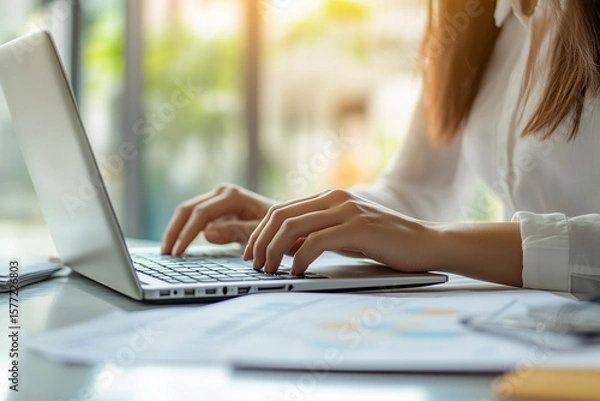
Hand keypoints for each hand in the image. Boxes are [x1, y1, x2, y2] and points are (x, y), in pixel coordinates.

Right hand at [162, 183, 274, 254]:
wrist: (287, 221)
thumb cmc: (277, 228)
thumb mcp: (260, 233)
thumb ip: (236, 232)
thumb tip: (206, 233)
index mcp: (232, 196)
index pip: (201, 213)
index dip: (187, 233)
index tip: (178, 252)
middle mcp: (222, 192)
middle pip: (187, 209)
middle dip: (174, 231)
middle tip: (165, 253)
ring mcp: (217, 199)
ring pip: (187, 212)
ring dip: (175, 230)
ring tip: (166, 251)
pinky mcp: (215, 208)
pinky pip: (194, 218)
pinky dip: (183, 230)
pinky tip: (177, 245)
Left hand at [243, 189, 439, 274]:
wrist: (427, 242)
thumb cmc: (386, 242)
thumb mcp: (346, 234)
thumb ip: (319, 234)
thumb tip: (287, 248)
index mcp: (329, 197)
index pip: (281, 210)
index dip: (260, 232)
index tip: (251, 253)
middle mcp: (334, 198)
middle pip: (280, 215)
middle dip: (260, 241)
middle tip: (254, 265)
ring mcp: (346, 211)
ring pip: (292, 227)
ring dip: (274, 251)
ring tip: (269, 271)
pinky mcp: (357, 227)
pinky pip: (315, 242)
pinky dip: (299, 259)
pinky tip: (296, 272)